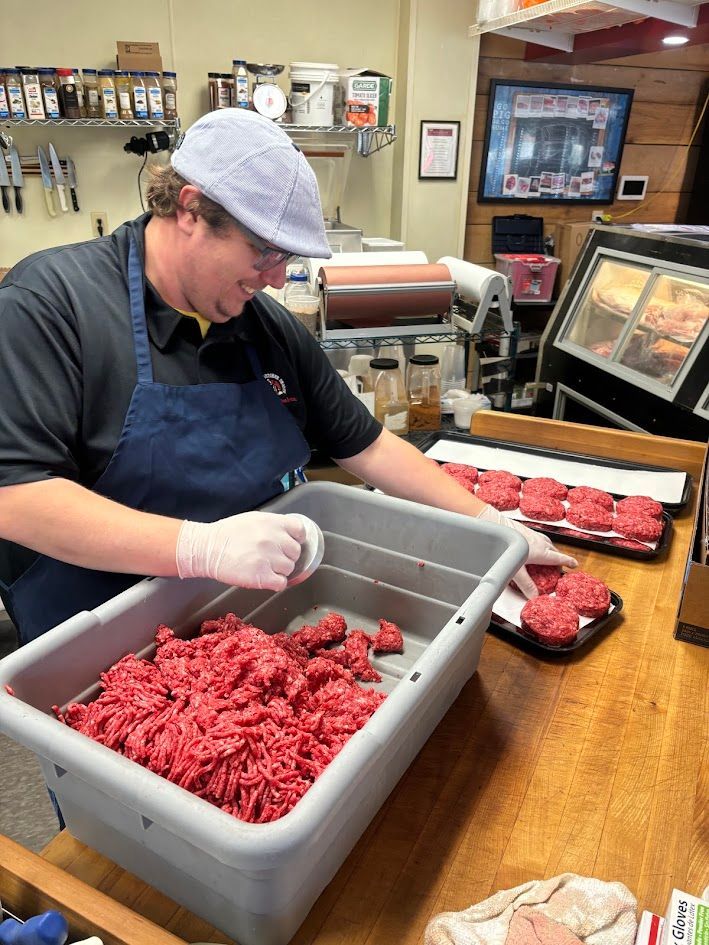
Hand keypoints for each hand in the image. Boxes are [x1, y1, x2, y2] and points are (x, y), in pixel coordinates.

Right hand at [176, 511, 309, 590]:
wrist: (206, 548)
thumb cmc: (226, 534)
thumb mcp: (253, 520)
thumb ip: (273, 526)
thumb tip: (288, 534)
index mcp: (272, 523)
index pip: (300, 530)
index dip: (296, 539)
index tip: (290, 543)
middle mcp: (273, 539)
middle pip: (295, 552)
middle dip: (286, 556)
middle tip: (272, 558)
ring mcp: (269, 558)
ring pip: (289, 568)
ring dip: (280, 570)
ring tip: (265, 568)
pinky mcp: (262, 576)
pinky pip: (281, 583)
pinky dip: (276, 583)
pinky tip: (265, 579)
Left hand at [476, 504, 577, 598]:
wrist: (497, 526)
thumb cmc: (508, 546)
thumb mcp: (517, 571)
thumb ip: (526, 585)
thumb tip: (534, 597)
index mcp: (542, 552)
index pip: (559, 558)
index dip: (568, 562)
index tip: (574, 565)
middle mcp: (540, 542)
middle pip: (554, 550)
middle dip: (559, 557)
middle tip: (560, 564)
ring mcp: (532, 535)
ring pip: (547, 542)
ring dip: (550, 548)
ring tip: (549, 554)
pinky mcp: (524, 530)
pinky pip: (538, 537)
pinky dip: (540, 542)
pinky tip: (532, 544)